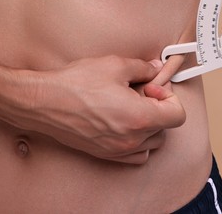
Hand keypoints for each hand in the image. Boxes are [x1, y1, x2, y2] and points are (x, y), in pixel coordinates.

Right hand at [7, 55, 185, 162]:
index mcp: (139, 117)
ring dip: (152, 125)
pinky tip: (129, 125)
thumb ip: (143, 68)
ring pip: (154, 142)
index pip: (177, 115)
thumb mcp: (115, 66)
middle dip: (161, 108)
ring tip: (135, 108)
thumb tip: (157, 69)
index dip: (171, 98)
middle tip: (144, 93)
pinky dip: (141, 142)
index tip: (154, 88)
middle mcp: (132, 139)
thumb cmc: (76, 84)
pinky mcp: (108, 154)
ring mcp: (119, 150)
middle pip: (166, 127)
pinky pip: (138, 155)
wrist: (43, 102)